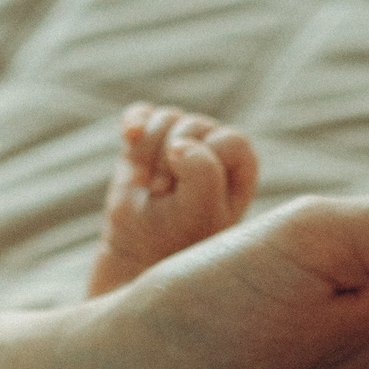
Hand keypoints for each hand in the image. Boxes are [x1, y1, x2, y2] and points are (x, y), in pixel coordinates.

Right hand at [88, 103, 258, 295]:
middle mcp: (213, 148)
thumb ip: (203, 173)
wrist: (139, 255)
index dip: (203, 162)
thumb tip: (178, 144)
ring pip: (167, 119)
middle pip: (195, 125)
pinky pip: (143, 114)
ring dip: (149, 152)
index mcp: (240, 166)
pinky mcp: (147, 142)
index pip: (230, 141)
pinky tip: (129, 136)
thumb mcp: (200, 212)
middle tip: (162, 195)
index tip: (185, 195)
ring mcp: (179, 142)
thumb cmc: (180, 239)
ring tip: (147, 186)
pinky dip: (134, 122)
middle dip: (171, 161)